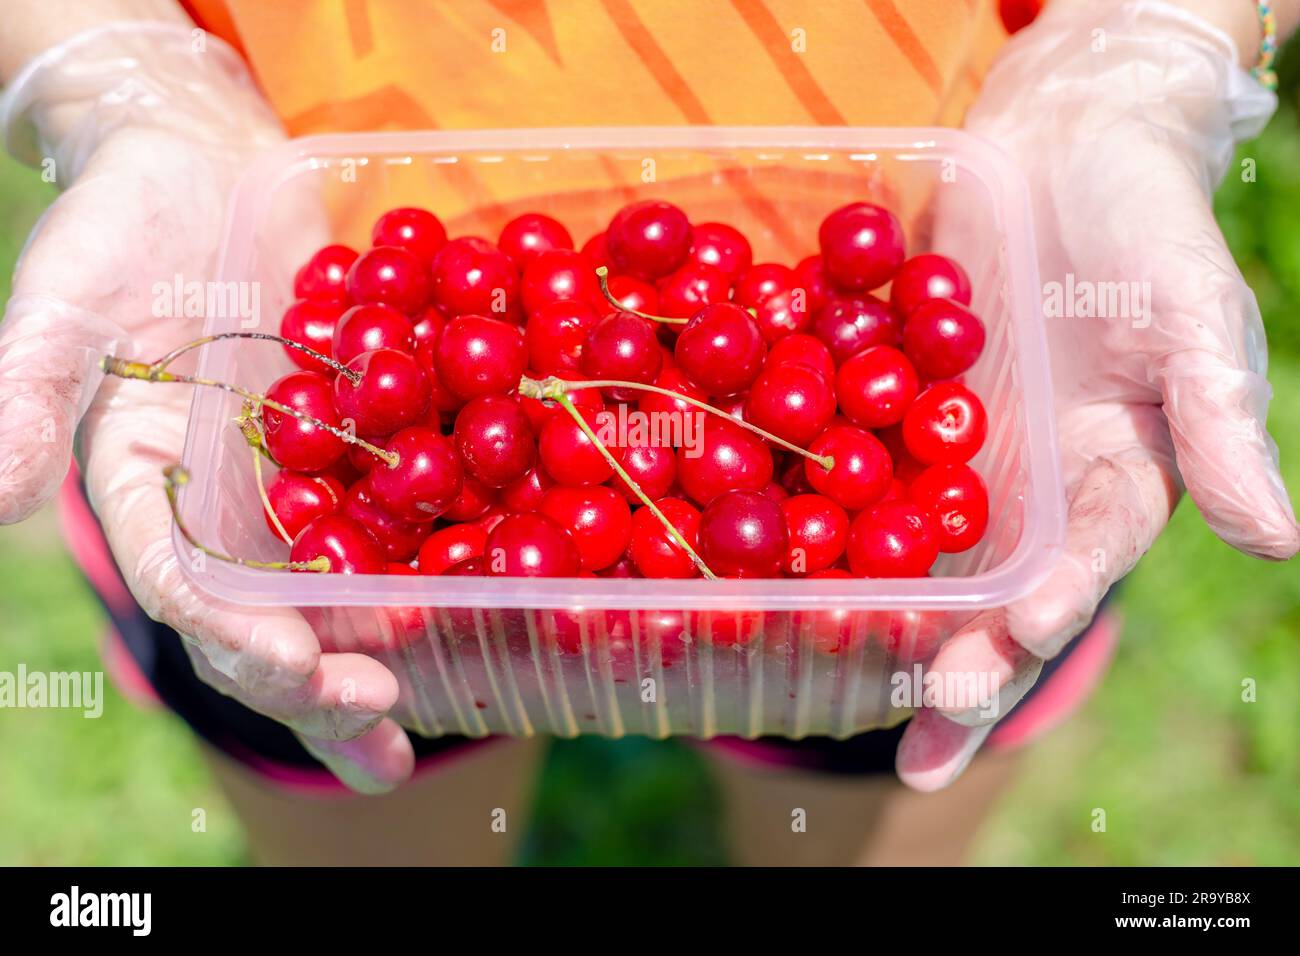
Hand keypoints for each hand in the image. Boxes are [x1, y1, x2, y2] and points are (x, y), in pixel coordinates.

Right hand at [0, 24, 412, 791]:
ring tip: (436, 713)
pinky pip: (405, 506)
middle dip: (323, 679)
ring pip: (346, 584)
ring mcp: (302, 481)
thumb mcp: (64, 305)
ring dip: (385, 652)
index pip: (193, 591)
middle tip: (382, 721)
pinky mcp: (365, 439)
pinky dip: (440, 553)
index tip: (301, 668)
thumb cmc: (118, 226)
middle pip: (274, 616)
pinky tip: (488, 598)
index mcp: (151, 498)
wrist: (203, 165)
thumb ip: (25, 394)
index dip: (244, 635)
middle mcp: (230, 509)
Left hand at [897, 0, 1298, 788]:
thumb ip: (1220, 422)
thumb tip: (1279, 541)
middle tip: (926, 739)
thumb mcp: (1196, 314)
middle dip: (966, 669)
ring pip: (918, 560)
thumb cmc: (1149, 223)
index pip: (1088, 565)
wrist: (1062, 145)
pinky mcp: (892, 410)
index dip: (1059, 605)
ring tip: (845, 692)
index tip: (1024, 635)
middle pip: (997, 599)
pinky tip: (776, 566)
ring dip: (886, 626)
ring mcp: (954, 457)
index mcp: (1113, 481)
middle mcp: (1031, 492)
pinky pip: (855, 470)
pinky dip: (819, 516)